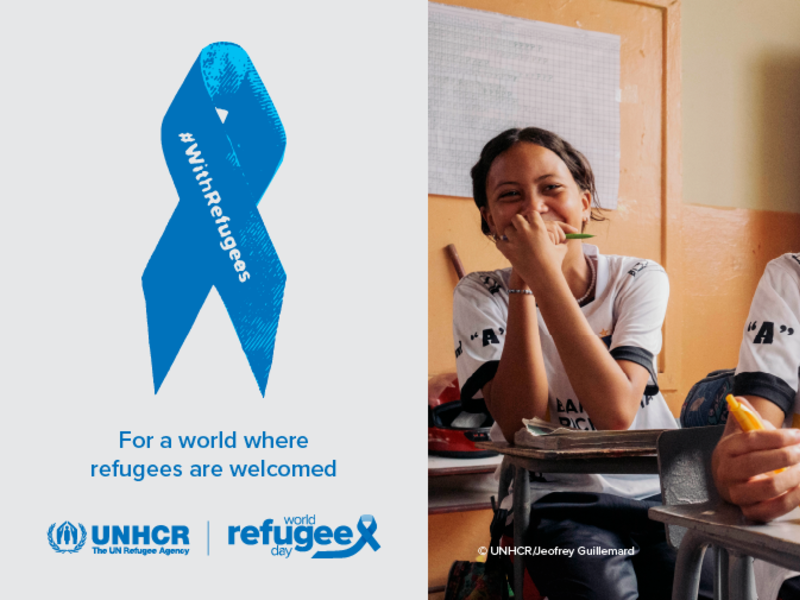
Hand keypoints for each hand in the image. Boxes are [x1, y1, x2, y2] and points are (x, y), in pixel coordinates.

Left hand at [495, 212, 579, 292]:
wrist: (544, 278)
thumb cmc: (554, 264)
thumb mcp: (561, 250)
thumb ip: (562, 240)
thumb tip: (569, 235)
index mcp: (539, 227)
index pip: (531, 214)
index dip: (530, 218)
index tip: (529, 222)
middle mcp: (526, 230)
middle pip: (516, 218)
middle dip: (517, 223)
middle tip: (519, 229)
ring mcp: (515, 239)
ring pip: (507, 230)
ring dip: (510, 234)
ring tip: (513, 240)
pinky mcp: (508, 250)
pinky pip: (499, 242)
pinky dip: (502, 244)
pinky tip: (507, 248)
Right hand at [712, 397, 799, 521]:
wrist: (733, 476)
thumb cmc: (744, 451)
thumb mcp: (741, 431)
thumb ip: (743, 414)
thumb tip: (739, 401)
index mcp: (725, 450)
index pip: (750, 441)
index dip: (776, 438)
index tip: (797, 435)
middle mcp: (726, 472)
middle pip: (755, 464)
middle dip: (784, 457)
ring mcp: (737, 494)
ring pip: (766, 488)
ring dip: (792, 478)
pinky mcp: (749, 511)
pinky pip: (772, 510)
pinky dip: (792, 499)